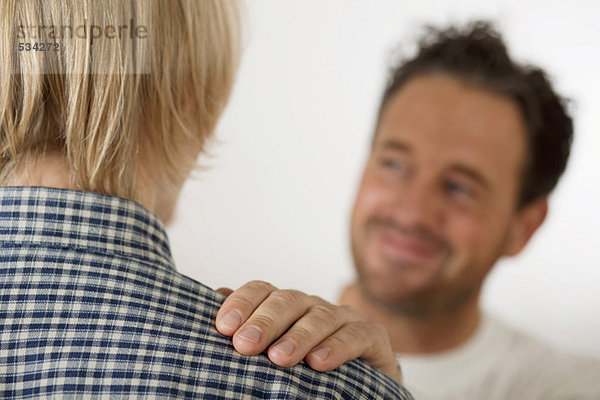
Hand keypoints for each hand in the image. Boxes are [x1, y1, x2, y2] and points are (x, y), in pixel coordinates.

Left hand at [215, 281, 400, 383]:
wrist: (360, 386)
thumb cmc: (308, 370)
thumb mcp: (274, 350)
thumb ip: (250, 326)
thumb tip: (217, 294)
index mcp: (286, 306)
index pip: (261, 291)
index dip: (242, 304)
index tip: (223, 328)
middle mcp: (312, 306)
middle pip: (287, 301)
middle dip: (264, 322)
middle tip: (244, 345)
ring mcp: (344, 318)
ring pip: (320, 317)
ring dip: (298, 337)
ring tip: (279, 359)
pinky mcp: (371, 336)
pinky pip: (355, 335)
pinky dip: (337, 347)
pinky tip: (319, 363)